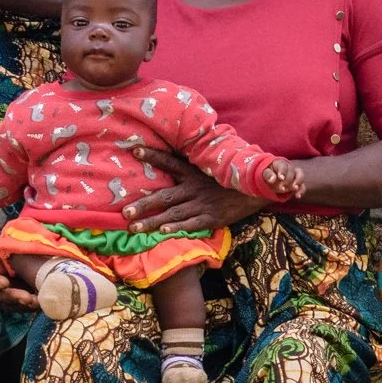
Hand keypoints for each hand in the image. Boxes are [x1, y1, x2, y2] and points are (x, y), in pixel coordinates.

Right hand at [0, 224, 38, 311]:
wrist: (13, 265)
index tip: (2, 283)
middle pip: (4, 298)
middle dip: (14, 298)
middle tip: (25, 298)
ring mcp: (10, 301)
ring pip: (18, 305)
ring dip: (27, 305)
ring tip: (37, 301)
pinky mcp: (23, 305)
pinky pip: (30, 308)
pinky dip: (38, 305)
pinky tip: (46, 301)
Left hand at [126, 149, 268, 233]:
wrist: (257, 188)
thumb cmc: (230, 177)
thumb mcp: (211, 166)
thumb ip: (193, 162)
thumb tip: (176, 152)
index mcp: (194, 172)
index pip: (170, 161)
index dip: (153, 155)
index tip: (134, 149)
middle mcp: (194, 188)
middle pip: (164, 196)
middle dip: (143, 204)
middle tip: (124, 211)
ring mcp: (202, 204)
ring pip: (173, 214)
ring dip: (153, 221)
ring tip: (134, 227)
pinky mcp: (212, 218)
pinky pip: (192, 224)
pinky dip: (178, 228)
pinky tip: (164, 233)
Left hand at [262, 159, 305, 199]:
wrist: (272, 178)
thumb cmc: (268, 174)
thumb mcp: (264, 173)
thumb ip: (268, 175)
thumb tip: (272, 179)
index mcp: (280, 164)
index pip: (283, 166)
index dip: (282, 171)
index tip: (280, 178)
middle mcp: (289, 168)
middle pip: (292, 171)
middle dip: (288, 180)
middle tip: (282, 188)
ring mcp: (295, 175)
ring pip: (300, 176)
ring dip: (298, 182)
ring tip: (294, 189)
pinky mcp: (297, 183)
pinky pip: (302, 186)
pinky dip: (301, 190)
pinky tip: (298, 196)